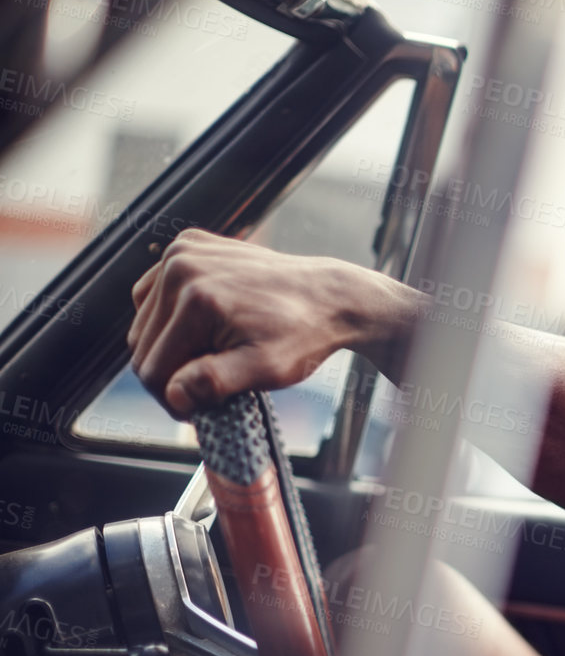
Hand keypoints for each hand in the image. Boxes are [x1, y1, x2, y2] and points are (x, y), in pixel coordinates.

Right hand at [128, 229, 421, 416]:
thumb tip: (173, 394)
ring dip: (170, 345)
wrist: (330, 296)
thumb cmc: (302, 334)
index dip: (171, 398)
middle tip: (207, 387)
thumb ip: (214, 382)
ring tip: (211, 355)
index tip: (195, 410)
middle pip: (143, 344)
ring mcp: (183, 251)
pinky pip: (155, 293)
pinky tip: (203, 327)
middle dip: (171, 372)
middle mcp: (181, 267)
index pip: (151, 368)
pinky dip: (172, 316)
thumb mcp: (264, 368)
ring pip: (145, 321)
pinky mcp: (188, 245)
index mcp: (195, 298)